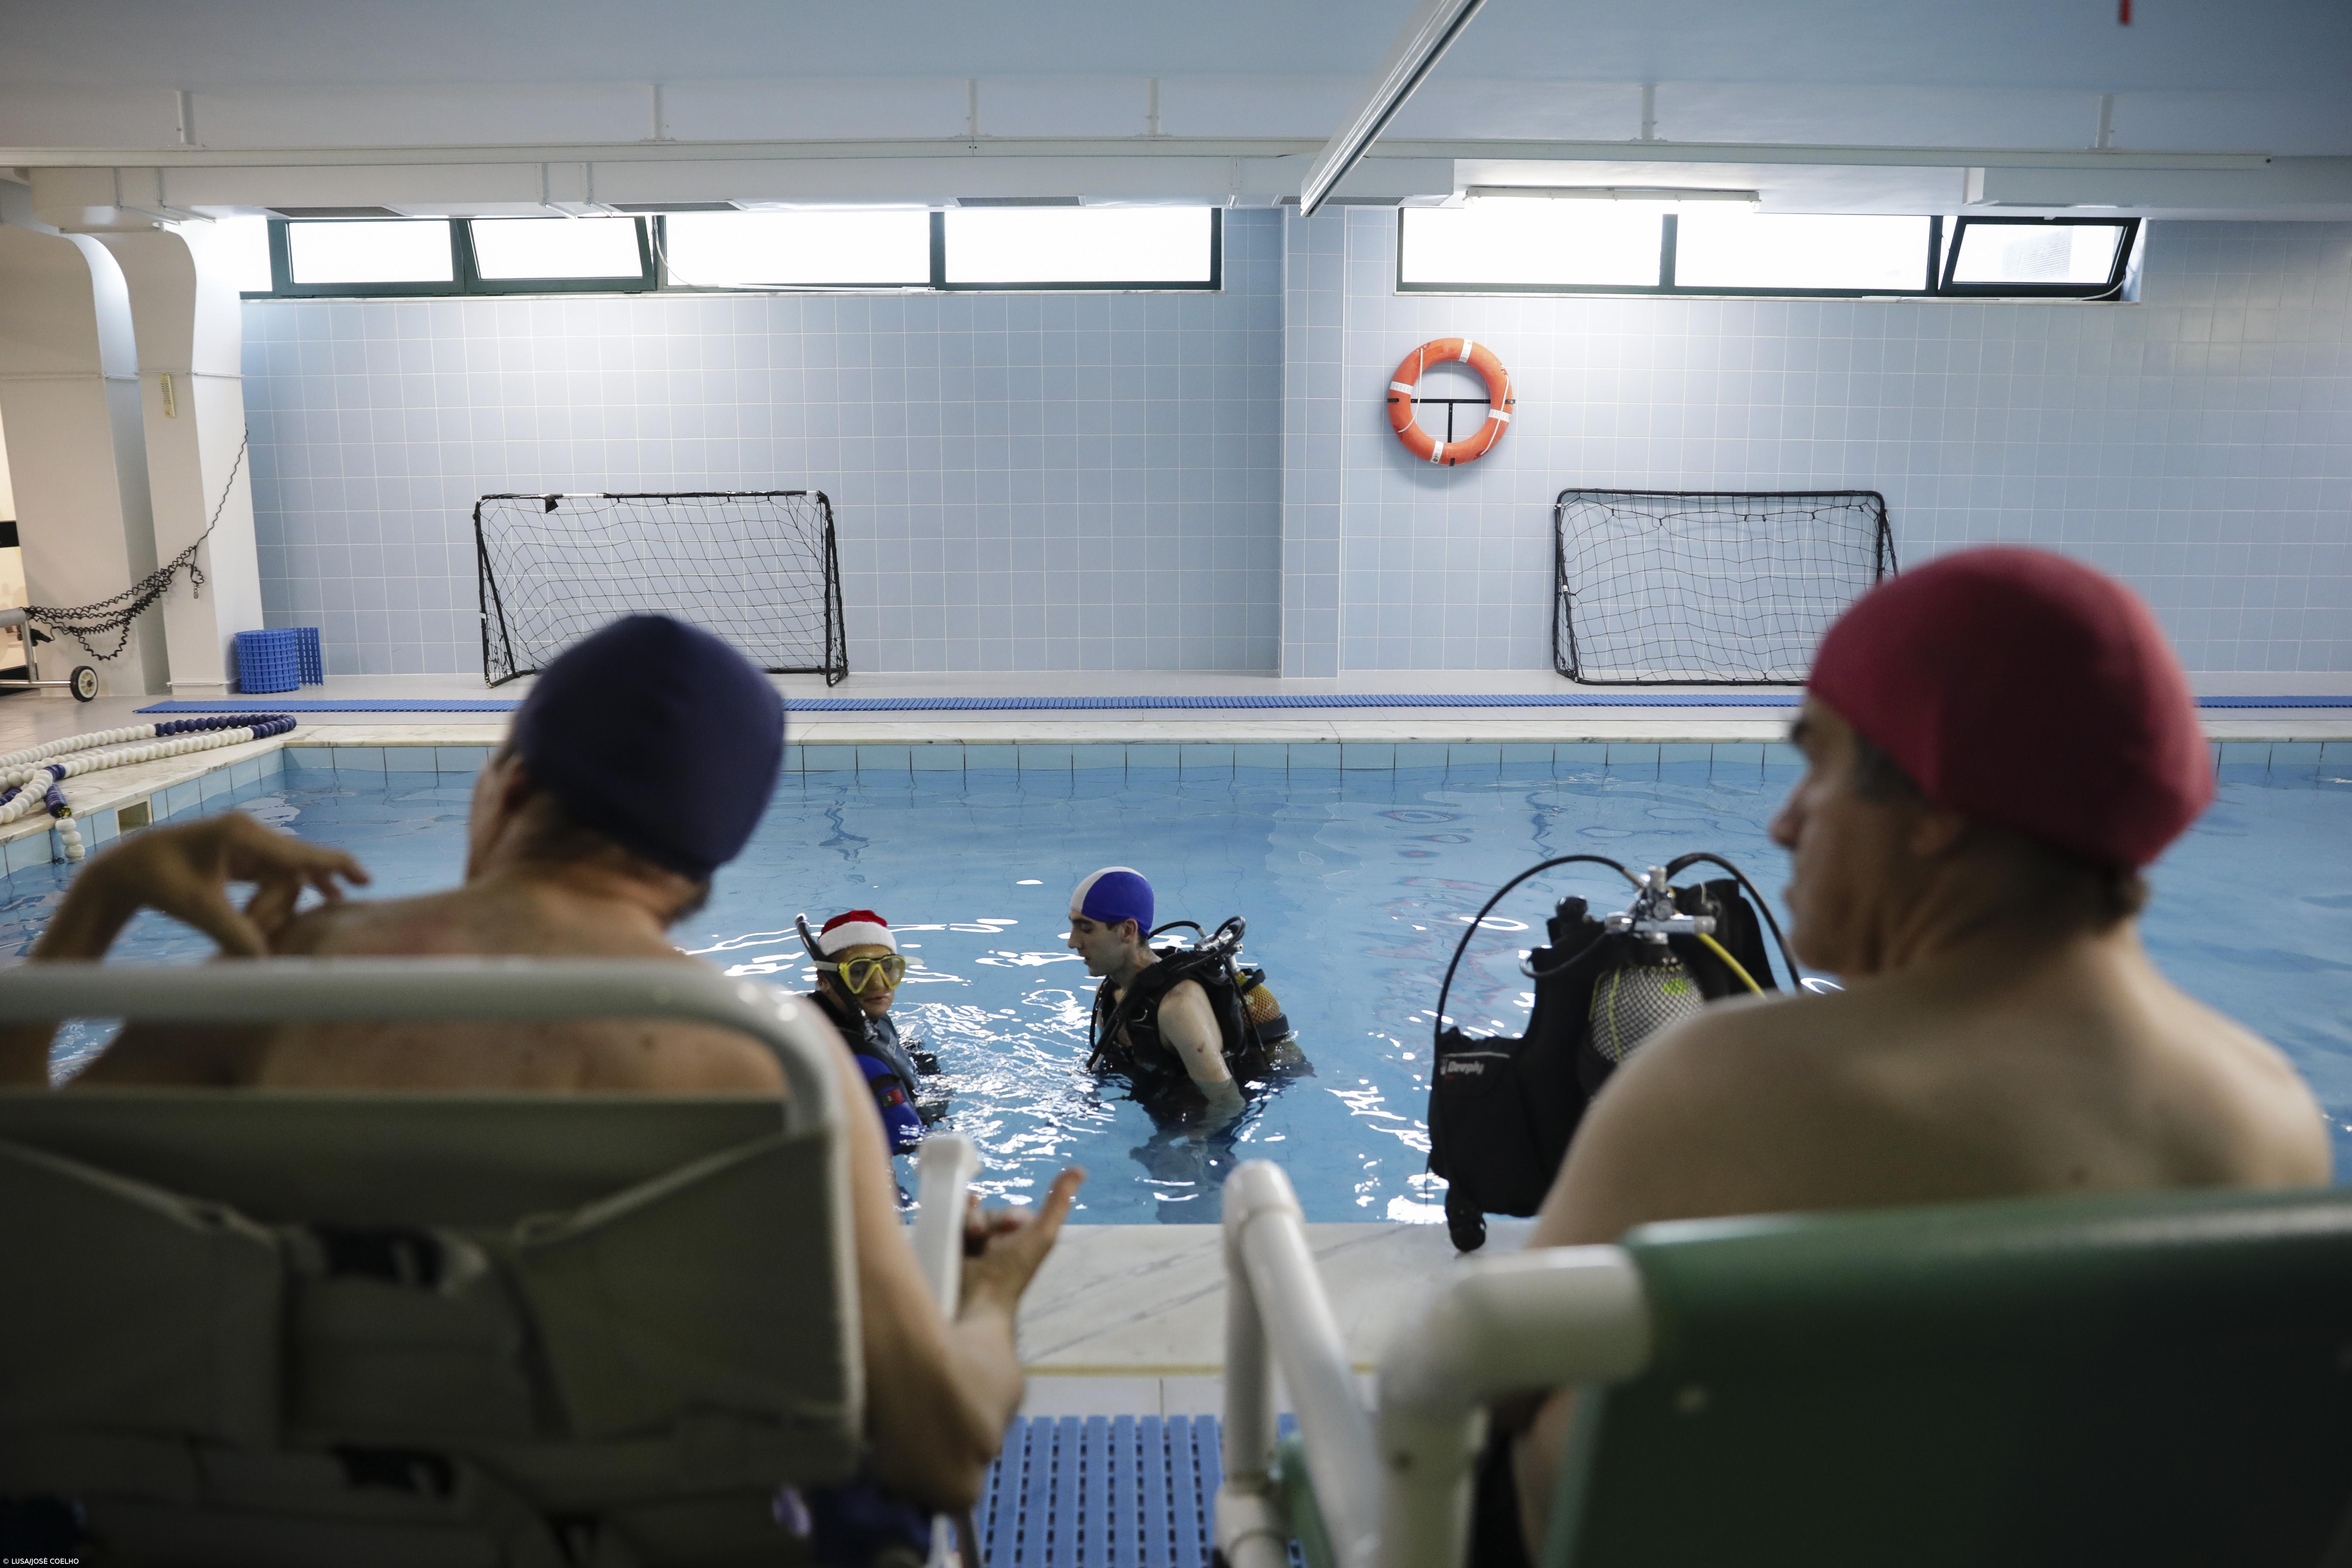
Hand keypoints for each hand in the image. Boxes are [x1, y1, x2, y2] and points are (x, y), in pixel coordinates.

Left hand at [64, 813, 369, 957]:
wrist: (124, 869)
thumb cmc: (157, 882)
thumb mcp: (198, 910)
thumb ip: (236, 934)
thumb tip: (267, 964)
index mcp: (243, 835)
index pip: (301, 854)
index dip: (336, 868)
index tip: (366, 880)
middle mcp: (250, 834)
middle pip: (292, 873)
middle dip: (280, 907)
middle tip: (255, 935)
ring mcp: (246, 844)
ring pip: (284, 878)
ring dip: (276, 906)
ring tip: (262, 930)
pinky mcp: (241, 856)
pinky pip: (274, 876)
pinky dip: (278, 897)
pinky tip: (305, 903)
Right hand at [958, 1167, 1083, 1316]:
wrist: (977, 1300)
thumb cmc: (1013, 1270)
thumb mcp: (1042, 1233)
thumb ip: (1058, 1202)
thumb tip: (1080, 1169)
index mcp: (1022, 1243)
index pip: (1012, 1214)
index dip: (1009, 1217)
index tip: (1010, 1227)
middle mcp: (1000, 1245)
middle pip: (989, 1214)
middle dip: (986, 1221)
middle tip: (983, 1239)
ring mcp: (975, 1249)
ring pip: (969, 1218)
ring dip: (969, 1223)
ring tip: (970, 1241)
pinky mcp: (954, 1250)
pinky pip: (951, 1225)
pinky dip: (952, 1222)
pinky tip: (952, 1224)